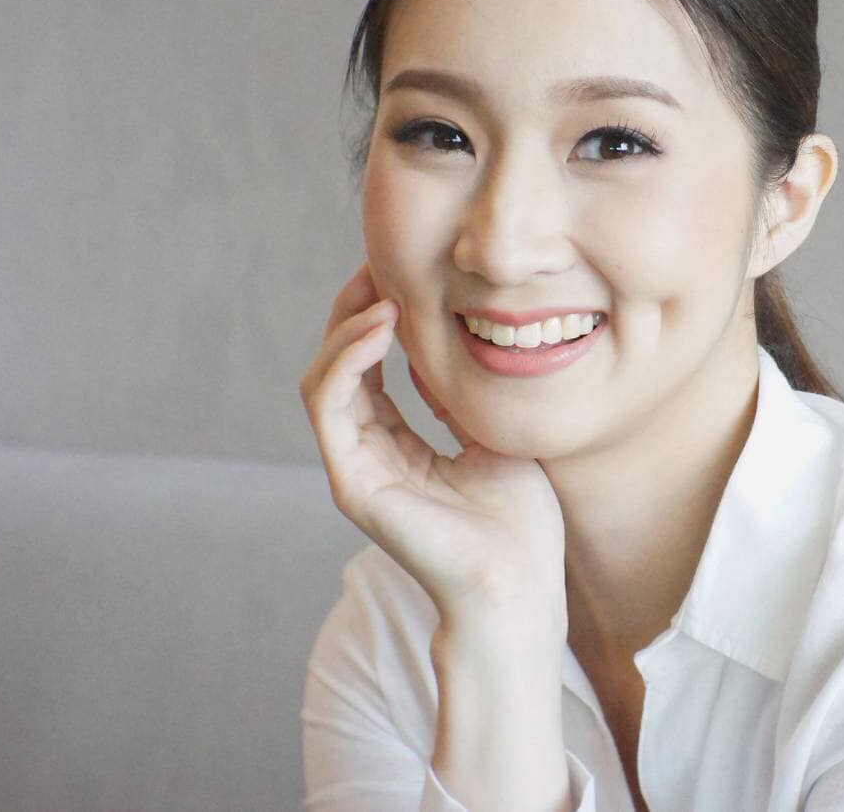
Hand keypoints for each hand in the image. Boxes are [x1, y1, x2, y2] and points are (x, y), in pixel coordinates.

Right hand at [299, 263, 568, 635]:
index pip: (369, 367)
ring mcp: (356, 469)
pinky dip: (347, 359)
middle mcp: (369, 454)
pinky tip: (381, 325)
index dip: (378, 316)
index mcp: (398, 446)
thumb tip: (452, 343)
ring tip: (382, 287)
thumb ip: (462, 396)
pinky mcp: (354, 483)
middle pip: (339, 365)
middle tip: (381, 262)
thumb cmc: (519, 521)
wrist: (520, 581)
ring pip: (324, 379)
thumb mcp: (494, 434)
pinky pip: (330, 406)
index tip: (403, 271)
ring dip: (347, 326)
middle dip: (355, 309)